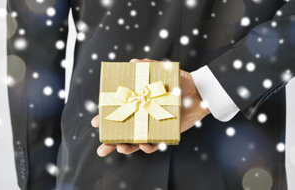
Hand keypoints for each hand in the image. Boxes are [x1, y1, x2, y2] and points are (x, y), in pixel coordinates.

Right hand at [91, 58, 209, 156]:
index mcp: (138, 102)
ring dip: (126, 147)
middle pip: (123, 131)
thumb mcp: (164, 70)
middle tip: (103, 147)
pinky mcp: (164, 134)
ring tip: (121, 147)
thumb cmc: (180, 81)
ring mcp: (152, 126)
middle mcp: (143, 116)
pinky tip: (144, 145)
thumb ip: (149, 66)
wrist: (200, 92)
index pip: (119, 111)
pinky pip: (154, 144)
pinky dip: (148, 147)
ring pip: (135, 141)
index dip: (107, 118)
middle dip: (111, 140)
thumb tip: (133, 62)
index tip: (96, 122)